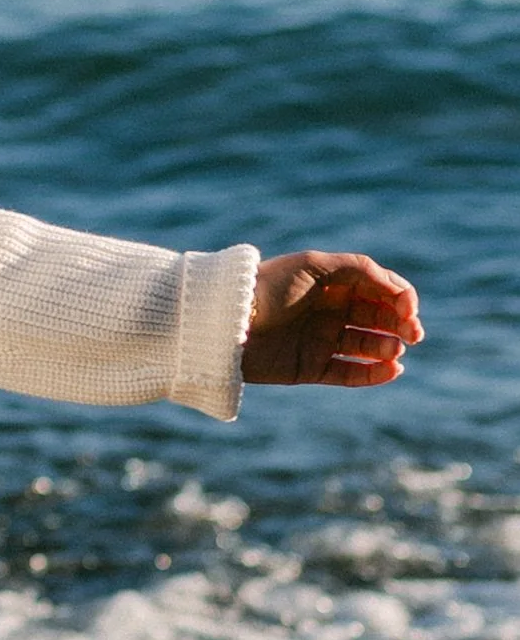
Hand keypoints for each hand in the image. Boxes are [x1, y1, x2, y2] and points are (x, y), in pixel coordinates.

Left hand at [240, 251, 421, 387]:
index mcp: (332, 282)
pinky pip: (352, 374)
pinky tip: (393, 369)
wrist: (224, 322)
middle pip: (379, 318)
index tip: (408, 307)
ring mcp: (322, 340)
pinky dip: (375, 374)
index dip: (400, 297)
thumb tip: (396, 286)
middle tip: (414, 333)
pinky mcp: (312, 368)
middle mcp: (330, 310)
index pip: (379, 289)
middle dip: (401, 324)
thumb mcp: (312, 265)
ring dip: (388, 347)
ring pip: (368, 346)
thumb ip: (357, 268)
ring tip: (394, 348)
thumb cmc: (267, 286)